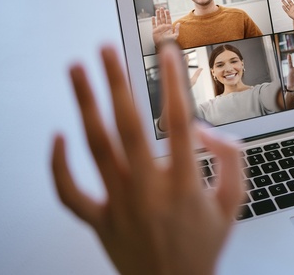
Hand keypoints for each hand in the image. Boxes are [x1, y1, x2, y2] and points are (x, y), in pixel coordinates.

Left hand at [51, 44, 242, 274]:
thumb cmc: (205, 245)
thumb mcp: (235, 201)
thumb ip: (231, 159)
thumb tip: (205, 128)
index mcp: (184, 184)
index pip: (179, 122)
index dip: (174, 82)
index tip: (168, 51)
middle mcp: (148, 190)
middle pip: (127, 126)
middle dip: (116, 82)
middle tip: (106, 49)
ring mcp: (119, 204)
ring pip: (95, 147)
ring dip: (85, 104)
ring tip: (77, 70)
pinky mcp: (98, 220)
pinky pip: (70, 192)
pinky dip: (59, 165)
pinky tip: (57, 137)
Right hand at [152, 7, 179, 46]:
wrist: (164, 46)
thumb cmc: (170, 42)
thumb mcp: (175, 36)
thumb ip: (177, 29)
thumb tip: (179, 23)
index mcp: (169, 27)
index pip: (168, 19)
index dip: (167, 14)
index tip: (167, 10)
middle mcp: (164, 27)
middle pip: (163, 18)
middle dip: (162, 13)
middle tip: (162, 8)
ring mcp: (159, 28)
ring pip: (158, 20)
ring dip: (158, 15)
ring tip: (158, 10)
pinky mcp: (154, 31)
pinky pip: (153, 24)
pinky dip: (153, 21)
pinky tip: (153, 17)